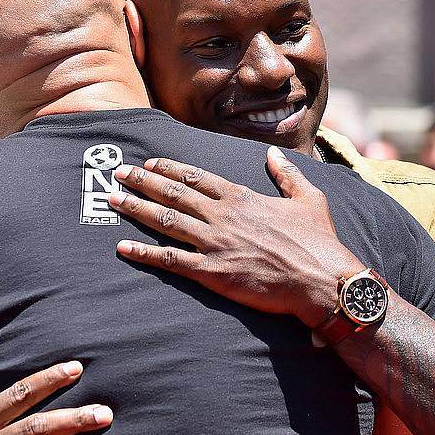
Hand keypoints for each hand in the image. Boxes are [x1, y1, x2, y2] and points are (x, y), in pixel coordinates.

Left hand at [109, 146, 364, 327]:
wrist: (321, 279)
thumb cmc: (318, 241)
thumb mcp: (309, 198)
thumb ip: (287, 174)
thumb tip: (274, 155)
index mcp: (241, 197)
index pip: (196, 176)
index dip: (169, 168)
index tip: (149, 162)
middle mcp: (222, 215)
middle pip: (173, 193)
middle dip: (142, 181)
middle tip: (118, 173)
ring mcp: (215, 243)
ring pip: (166, 221)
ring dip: (136, 209)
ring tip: (113, 200)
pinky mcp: (212, 272)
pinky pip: (171, 260)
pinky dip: (145, 253)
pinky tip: (124, 248)